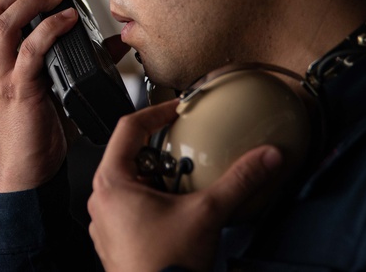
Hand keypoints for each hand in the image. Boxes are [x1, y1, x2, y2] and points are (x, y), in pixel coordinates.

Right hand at [0, 0, 79, 191]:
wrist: (29, 171)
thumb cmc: (39, 133)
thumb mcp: (54, 88)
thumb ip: (76, 62)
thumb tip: (112, 44)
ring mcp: (1, 76)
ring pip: (1, 22)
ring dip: (30, 0)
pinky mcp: (19, 90)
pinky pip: (29, 50)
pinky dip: (49, 29)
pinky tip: (68, 21)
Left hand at [87, 101, 283, 271]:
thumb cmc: (164, 267)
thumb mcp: (207, 214)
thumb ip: (239, 181)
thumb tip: (264, 158)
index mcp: (111, 183)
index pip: (128, 128)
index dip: (155, 112)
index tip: (175, 110)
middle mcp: (101, 200)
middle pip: (129, 157)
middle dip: (162, 152)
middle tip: (186, 152)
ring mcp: (105, 223)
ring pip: (130, 184)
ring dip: (157, 179)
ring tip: (184, 184)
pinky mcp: (115, 241)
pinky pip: (131, 209)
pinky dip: (153, 203)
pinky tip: (177, 212)